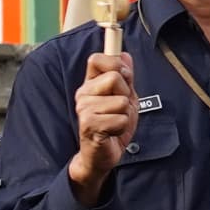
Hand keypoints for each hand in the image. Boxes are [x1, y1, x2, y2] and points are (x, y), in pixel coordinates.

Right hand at [65, 48, 134, 202]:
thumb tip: (125, 54)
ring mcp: (84, 109)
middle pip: (114, 77)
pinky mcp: (89, 125)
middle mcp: (83, 94)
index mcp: (90, 84)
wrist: (102, 155)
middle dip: (126, 94)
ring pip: (120, 101)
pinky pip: (120, 119)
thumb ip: (125, 77)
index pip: (97, 59)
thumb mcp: (124, 97)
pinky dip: (122, 127)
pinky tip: (112, 132)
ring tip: (115, 122)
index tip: (123, 76)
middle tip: (119, 108)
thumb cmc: (112, 126)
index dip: (115, 63)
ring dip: (125, 114)